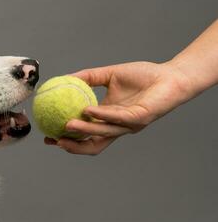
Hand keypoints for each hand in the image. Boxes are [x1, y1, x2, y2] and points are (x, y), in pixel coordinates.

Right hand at [44, 61, 193, 155]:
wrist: (171, 76)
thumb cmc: (145, 76)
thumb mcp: (110, 74)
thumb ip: (89, 77)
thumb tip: (65, 77)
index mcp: (109, 119)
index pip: (87, 136)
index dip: (68, 140)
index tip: (49, 136)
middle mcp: (118, 126)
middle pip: (93, 145)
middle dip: (73, 147)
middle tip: (55, 140)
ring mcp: (129, 125)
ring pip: (103, 133)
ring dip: (84, 131)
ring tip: (67, 125)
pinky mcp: (140, 118)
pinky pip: (117, 118)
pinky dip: (101, 115)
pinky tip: (88, 109)